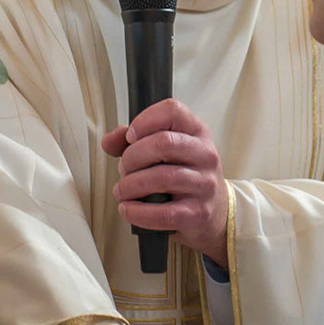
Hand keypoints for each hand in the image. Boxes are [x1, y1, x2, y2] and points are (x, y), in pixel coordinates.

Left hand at [101, 99, 231, 266]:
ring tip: (122, 190)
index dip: (145, 120)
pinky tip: (128, 209)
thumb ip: (133, 141)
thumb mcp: (167, 151)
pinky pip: (164, 213)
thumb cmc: (184, 175)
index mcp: (197, 132)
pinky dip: (138, 212)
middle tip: (123, 168)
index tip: (130, 137)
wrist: (214, 211)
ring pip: (162, 178)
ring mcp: (204, 184)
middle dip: (133, 156)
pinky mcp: (198, 213)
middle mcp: (205, 154)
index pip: (173, 111)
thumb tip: (109, 141)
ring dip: (131, 185)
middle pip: (164, 143)